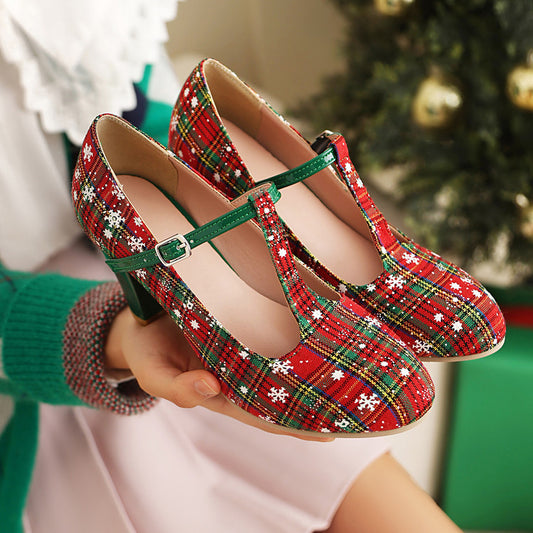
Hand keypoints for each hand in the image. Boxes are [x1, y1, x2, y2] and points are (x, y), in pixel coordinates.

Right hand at [105, 308, 333, 441]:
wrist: (140, 321)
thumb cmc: (148, 352)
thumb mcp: (153, 374)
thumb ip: (177, 389)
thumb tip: (210, 388)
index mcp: (221, 390)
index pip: (264, 413)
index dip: (294, 423)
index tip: (328, 430)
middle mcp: (237, 370)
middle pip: (281, 388)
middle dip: (313, 395)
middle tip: (353, 398)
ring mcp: (239, 344)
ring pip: (279, 358)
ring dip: (307, 363)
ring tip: (346, 363)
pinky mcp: (239, 318)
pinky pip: (268, 327)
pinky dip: (289, 330)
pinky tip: (313, 324)